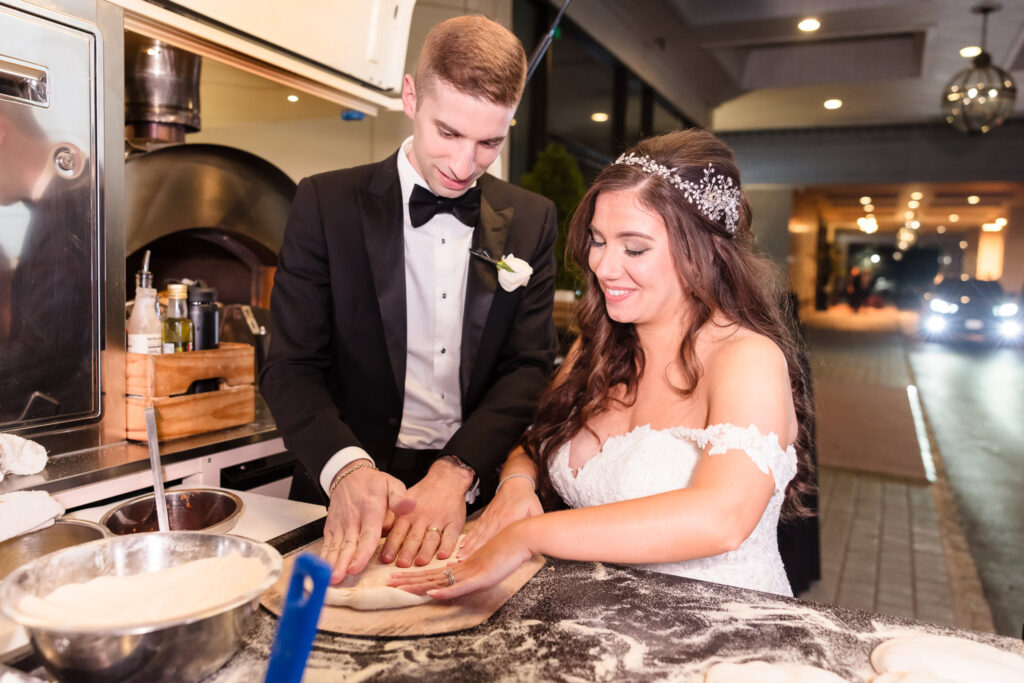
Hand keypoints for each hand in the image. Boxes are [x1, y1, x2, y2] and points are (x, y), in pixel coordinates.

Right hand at [321, 462, 414, 582]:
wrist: (349, 475)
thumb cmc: (373, 484)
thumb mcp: (392, 484)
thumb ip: (400, 498)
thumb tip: (410, 506)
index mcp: (370, 511)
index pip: (367, 536)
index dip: (361, 553)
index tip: (355, 567)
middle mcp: (352, 520)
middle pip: (347, 545)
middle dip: (342, 563)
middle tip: (337, 579)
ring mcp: (340, 525)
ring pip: (335, 547)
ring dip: (331, 564)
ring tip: (329, 579)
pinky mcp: (331, 528)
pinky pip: (327, 545)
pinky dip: (324, 558)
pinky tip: (323, 571)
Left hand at [379, 457, 472, 567]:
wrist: (446, 479)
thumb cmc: (422, 495)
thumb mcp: (404, 502)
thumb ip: (394, 518)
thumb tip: (379, 535)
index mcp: (408, 514)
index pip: (398, 532)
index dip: (392, 546)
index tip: (385, 559)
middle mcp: (422, 518)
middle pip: (414, 537)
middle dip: (407, 551)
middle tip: (401, 564)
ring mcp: (439, 520)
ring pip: (431, 538)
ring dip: (426, 551)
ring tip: (420, 562)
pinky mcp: (454, 523)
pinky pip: (451, 536)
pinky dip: (447, 546)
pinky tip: (443, 556)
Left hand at [387, 521, 533, 599]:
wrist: (521, 537)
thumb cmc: (507, 547)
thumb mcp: (486, 560)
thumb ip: (473, 567)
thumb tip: (461, 570)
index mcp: (462, 565)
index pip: (433, 573)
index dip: (415, 576)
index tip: (398, 578)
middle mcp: (461, 568)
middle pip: (430, 576)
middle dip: (408, 581)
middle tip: (388, 583)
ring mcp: (469, 572)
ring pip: (439, 581)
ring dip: (418, 586)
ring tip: (400, 588)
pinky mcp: (479, 576)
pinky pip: (458, 586)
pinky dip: (444, 591)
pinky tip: (431, 593)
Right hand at [460, 476, 541, 557]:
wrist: (515, 483)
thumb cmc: (527, 498)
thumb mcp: (536, 511)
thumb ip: (534, 526)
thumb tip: (536, 541)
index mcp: (509, 520)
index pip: (497, 539)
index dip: (486, 550)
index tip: (477, 560)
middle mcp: (497, 520)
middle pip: (483, 538)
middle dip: (472, 551)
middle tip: (462, 562)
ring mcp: (490, 517)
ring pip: (477, 534)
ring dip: (468, 546)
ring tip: (459, 556)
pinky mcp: (486, 515)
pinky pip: (476, 528)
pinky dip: (469, 537)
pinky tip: (463, 544)